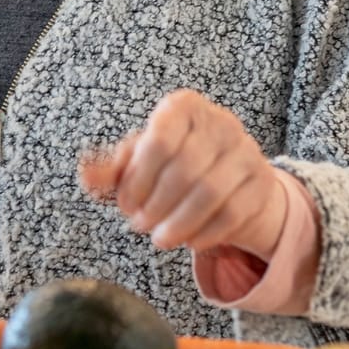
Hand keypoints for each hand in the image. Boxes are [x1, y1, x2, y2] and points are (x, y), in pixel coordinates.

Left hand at [83, 90, 287, 259]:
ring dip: (180, 224)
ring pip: (211, 193)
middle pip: (185, 171)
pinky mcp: (262, 181)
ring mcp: (246, 150)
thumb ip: (110, 169)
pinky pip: (234, 213)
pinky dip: (207, 233)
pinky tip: (190, 241)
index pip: (160, 141)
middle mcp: (220, 121)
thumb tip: (86, 175)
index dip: (138, 180)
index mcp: (184, 107)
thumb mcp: (138, 162)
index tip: (126, 205)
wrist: (228, 176)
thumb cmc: (172, 164)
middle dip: (157, 207)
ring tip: (161, 239)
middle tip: (141, 226)